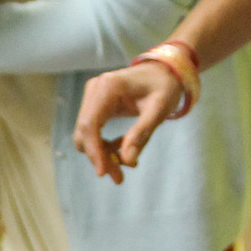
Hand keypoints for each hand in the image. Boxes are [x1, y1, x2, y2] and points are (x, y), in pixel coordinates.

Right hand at [75, 62, 187, 182]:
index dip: (94, 150)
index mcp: (108, 87)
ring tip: (124, 166)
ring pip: (86, 134)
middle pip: (85, 131)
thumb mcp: (159, 110)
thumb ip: (142, 134)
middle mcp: (95, 89)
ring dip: (101, 153)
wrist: (164, 71)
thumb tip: (127, 161)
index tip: (103, 173)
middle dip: (99, 157)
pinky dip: (103, 145)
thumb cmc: (165, 86)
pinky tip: (122, 149)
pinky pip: (92, 130)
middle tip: (119, 178)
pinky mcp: (95, 103)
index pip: (91, 124)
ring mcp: (93, 95)